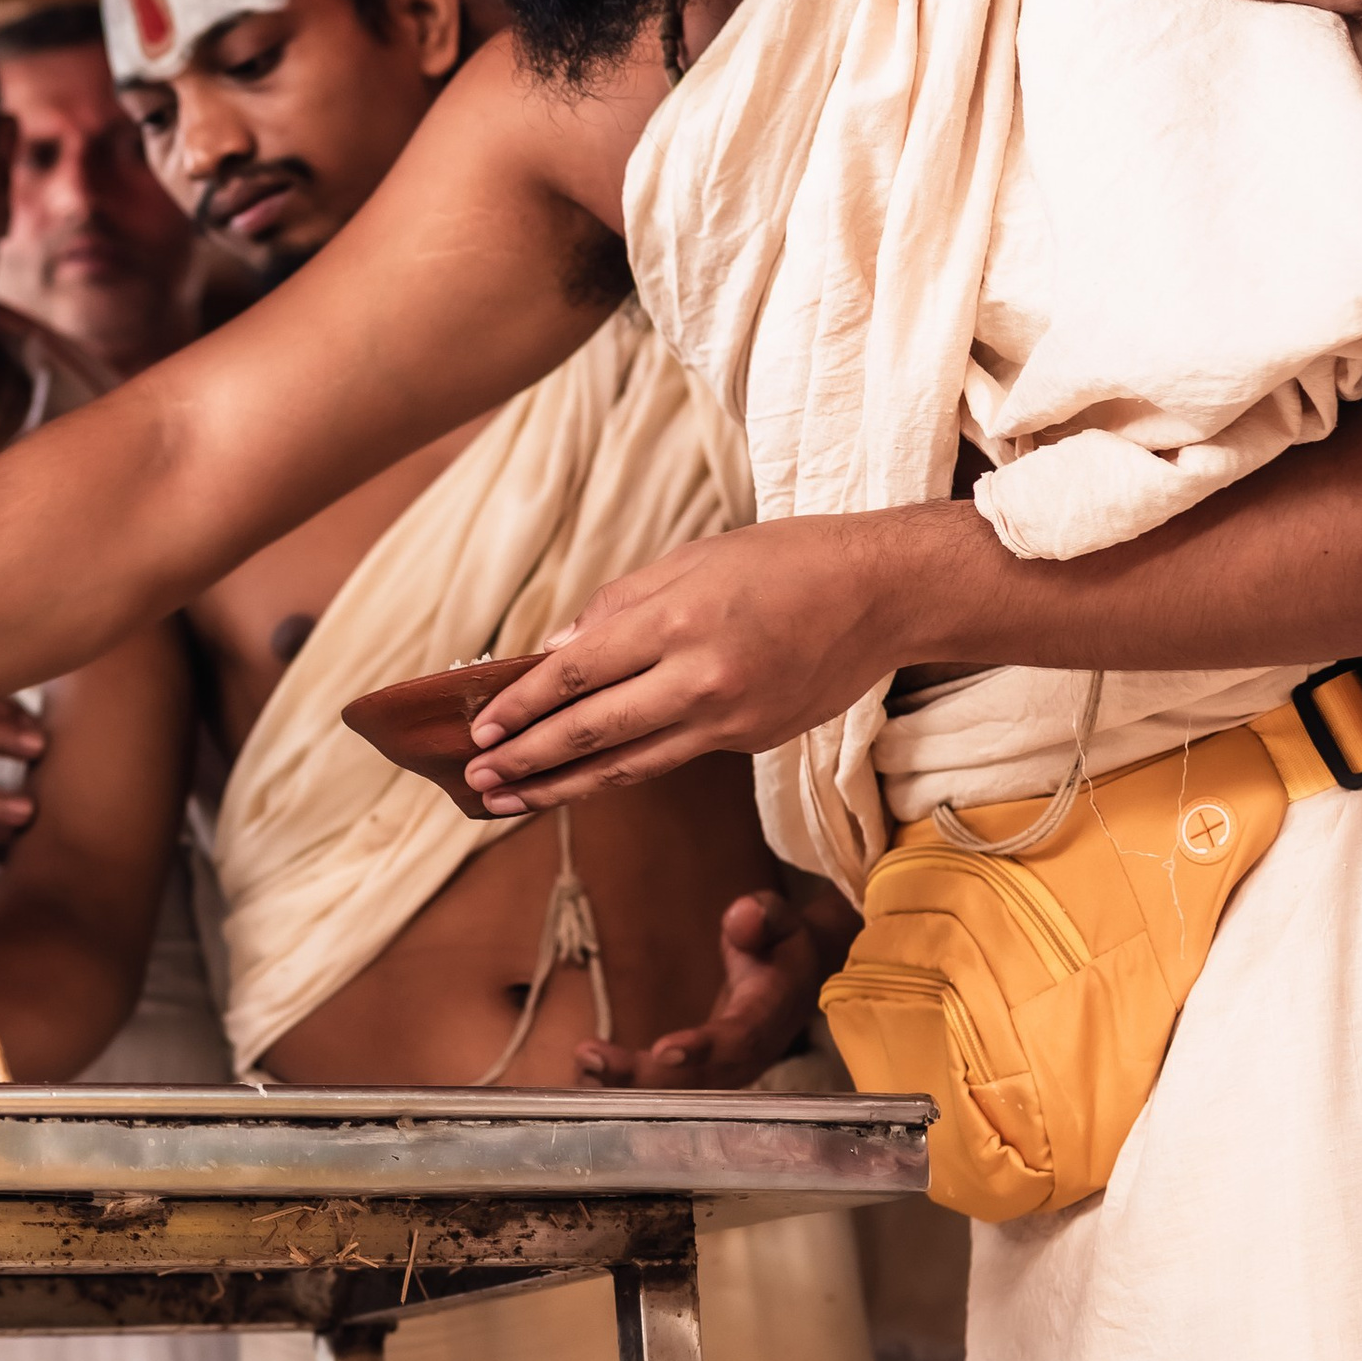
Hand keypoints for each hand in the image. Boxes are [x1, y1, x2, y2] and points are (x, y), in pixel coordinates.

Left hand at [463, 518, 926, 809]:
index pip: (577, 672)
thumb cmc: (786, 561)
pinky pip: (673, 755)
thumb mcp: (693, 560)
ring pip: (629, 764)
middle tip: (477, 779)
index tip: (481, 727)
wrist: (884, 594)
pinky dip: (622, 769)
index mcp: (679, 622)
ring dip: (562, 787)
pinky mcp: (752, 740)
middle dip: (527, 759)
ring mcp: (730, 719)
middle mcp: (701, 679)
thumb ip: (619, 607)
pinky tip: (584, 777)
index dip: (523, 704)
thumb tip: (558, 648)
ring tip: (512, 801)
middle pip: (593, 731)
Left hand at [573, 887, 843, 1090]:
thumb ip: (763, 916)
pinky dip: (626, 1086)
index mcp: (771, 1015)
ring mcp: (728, 1071)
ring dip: (627, 1085)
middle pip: (700, 1078)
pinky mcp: (706, 1074)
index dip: (704, 1048)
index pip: (740, 1038)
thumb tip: (742, 916)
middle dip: (645, 1075)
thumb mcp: (780, 918)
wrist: (796, 976)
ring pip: (680, 1091)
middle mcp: (750, 1054)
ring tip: (581, 1066)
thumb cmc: (780, 943)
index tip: (664, 1050)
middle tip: (591, 1058)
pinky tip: (585, 1074)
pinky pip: (668, 1088)